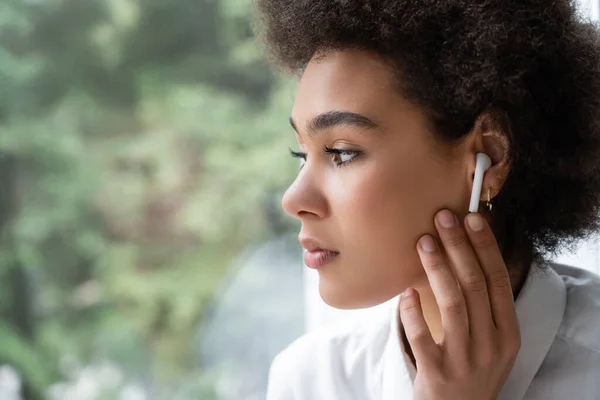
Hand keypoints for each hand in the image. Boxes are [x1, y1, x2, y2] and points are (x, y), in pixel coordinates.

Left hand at [399, 210, 520, 399]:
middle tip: (442, 218)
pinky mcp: (436, 373)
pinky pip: (422, 335)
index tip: (472, 218)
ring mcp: (464, 360)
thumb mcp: (489, 340)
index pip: (499, 281)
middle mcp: (490, 345)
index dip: (486, 247)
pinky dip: (412, 311)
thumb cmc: (471, 368)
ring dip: (438, 268)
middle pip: (476, 285)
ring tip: (423, 242)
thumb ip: (483, 306)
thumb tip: (464, 252)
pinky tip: (405, 291)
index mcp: (507, 333)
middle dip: (459, 247)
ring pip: (453, 304)